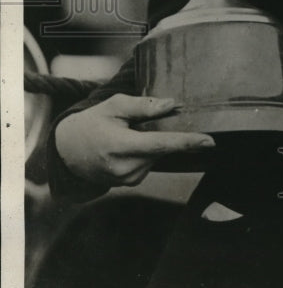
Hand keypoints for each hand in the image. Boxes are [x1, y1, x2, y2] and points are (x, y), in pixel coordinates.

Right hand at [54, 94, 214, 187]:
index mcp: (120, 146)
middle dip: (164, 135)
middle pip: (161, 149)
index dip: (187, 142)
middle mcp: (125, 167)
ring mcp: (127, 179)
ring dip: (152, 144)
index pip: (160, 145)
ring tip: (128, 135)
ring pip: (157, 156)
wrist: (68, 151)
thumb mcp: (114, 106)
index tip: (209, 141)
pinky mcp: (130, 183)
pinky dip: (146, 152)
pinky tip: (129, 146)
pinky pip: (150, 163)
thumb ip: (143, 106)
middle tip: (142, 124)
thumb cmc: (92, 123)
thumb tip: (171, 104)